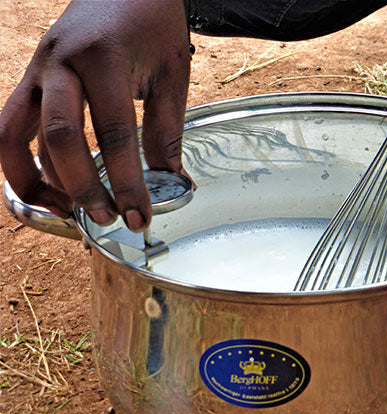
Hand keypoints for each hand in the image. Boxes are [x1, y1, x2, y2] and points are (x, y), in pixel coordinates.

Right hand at [0, 0, 189, 230]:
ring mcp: (37, 69)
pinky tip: (56, 185)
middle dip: (84, 187)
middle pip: (59, 138)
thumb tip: (170, 181)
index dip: (128, 182)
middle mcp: (59, 63)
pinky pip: (13, 126)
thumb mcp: (171, 74)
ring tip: (71, 213)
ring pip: (16, 134)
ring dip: (39, 181)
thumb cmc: (151, 22)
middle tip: (109, 219)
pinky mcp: (30, 77)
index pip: (115, 135)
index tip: (140, 215)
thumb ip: (167, 129)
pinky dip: (28, 160)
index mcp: (102, 58)